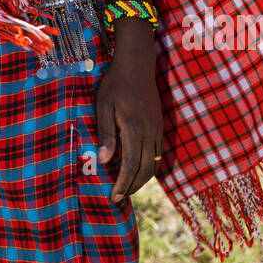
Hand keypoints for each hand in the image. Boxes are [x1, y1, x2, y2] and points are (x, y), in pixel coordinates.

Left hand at [96, 29, 162, 204]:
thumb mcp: (103, 106)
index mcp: (134, 129)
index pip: (131, 166)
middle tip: (118, 197)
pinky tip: (139, 169)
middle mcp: (150, 132)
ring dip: (142, 179)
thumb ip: (106, 134)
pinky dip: (150, 166)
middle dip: (132, 186)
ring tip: (127, 187)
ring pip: (155, 163)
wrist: (137, 64)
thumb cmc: (115, 84)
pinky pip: (159, 153)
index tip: (114, 197)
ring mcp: (157, 129)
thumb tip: (104, 161)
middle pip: (146, 169)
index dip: (123, 184)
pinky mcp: (160, 125)